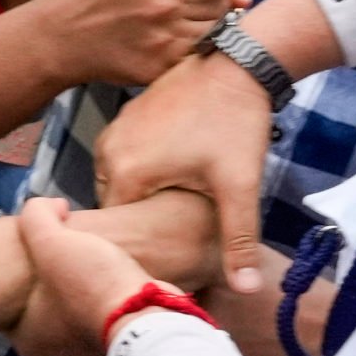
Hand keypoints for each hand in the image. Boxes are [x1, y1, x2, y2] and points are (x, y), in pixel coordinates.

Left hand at [5, 198, 180, 355]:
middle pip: (47, 307)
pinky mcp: (118, 353)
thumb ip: (37, 215)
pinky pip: (106, 322)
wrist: (147, 319)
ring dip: (88, 293)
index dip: (25, 269)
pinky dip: (111, 304)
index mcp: (27, 338)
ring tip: (100, 264)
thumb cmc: (90, 285)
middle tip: (73, 254)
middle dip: (58, 282)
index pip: (12, 301)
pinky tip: (119, 282)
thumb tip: (50, 205)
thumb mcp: (50, 238)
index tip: (42, 249)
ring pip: (79, 315)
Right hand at [7, 0, 245, 89]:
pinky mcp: (162, 65)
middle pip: (223, 2)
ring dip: (198, 30)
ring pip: (215, 31)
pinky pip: (197, 58)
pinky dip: (185, 54)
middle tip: (170, 6)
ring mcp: (166, 35)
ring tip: (162, 26)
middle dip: (205, 4)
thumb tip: (245, 0)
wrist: (63, 34)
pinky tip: (158, 46)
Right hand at [97, 47, 280, 292]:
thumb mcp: (239, 186)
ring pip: (119, 182)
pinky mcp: (125, 117)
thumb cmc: (236, 125)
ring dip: (143, 195)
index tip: (172, 250)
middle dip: (143, 220)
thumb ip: (238, 240)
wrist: (237, 64)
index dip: (144, 244)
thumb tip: (248, 291)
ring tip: (179, 200)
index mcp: (125, 173)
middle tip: (178, 228)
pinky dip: (143, 171)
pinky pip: (124, 159)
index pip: (119, 230)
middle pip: (117, 207)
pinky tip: (178, 171)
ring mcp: (114, 131)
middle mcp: (107, 152)